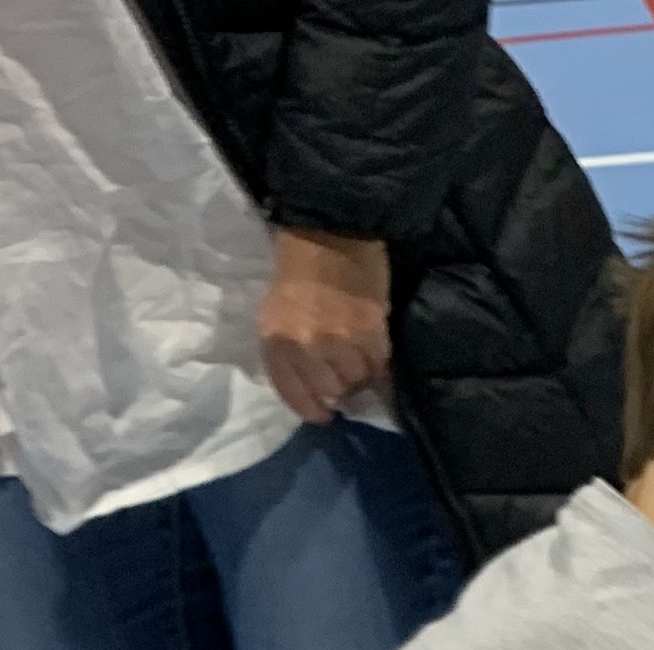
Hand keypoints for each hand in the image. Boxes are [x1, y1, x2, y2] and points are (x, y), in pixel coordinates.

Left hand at [259, 226, 390, 423]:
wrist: (329, 231)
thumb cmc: (296, 269)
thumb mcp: (275, 312)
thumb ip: (287, 349)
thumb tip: (314, 386)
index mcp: (277, 340)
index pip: (294, 394)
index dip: (310, 409)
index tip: (322, 414)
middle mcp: (306, 346)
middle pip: (331, 391)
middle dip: (337, 387)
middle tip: (343, 374)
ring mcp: (340, 340)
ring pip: (357, 380)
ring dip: (359, 374)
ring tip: (359, 359)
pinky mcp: (371, 331)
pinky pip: (379, 364)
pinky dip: (377, 362)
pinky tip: (372, 350)